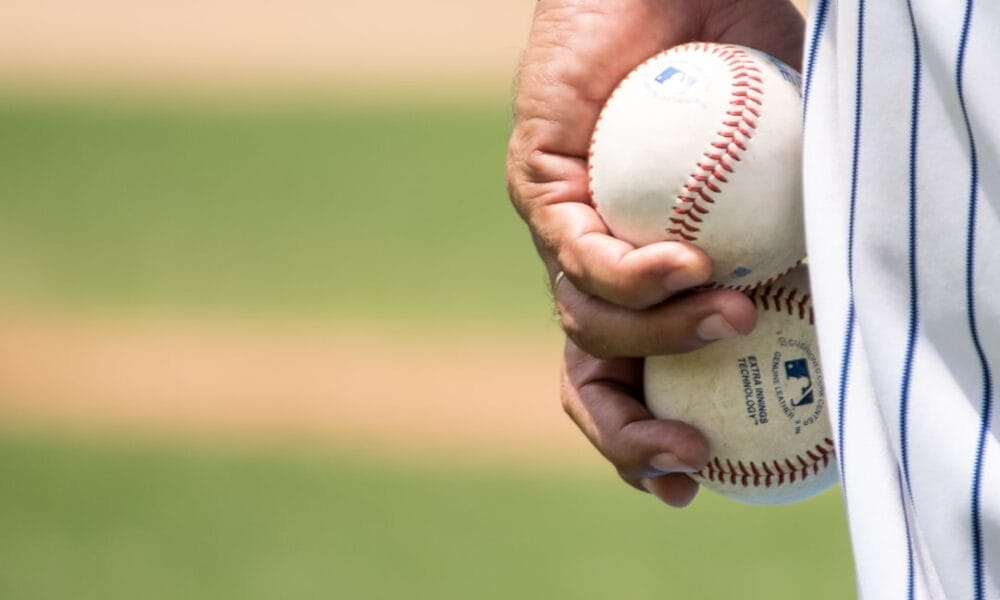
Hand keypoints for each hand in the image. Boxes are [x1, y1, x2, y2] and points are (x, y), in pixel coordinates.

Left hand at [507, 0, 804, 504]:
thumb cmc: (746, 73)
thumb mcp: (795, 172)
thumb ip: (810, 236)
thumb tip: (853, 306)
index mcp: (643, 280)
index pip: (630, 379)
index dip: (650, 441)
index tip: (696, 480)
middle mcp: (594, 265)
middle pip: (588, 378)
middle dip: (629, 436)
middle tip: (688, 460)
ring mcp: (563, 229)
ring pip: (586, 324)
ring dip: (663, 339)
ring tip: (732, 312)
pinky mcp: (538, 183)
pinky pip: (576, 252)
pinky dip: (635, 274)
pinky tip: (689, 260)